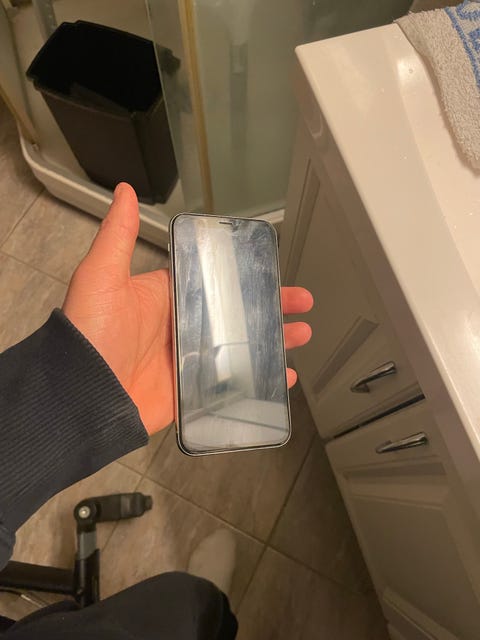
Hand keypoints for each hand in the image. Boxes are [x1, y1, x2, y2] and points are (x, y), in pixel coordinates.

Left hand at [63, 183, 312, 434]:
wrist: (79, 395)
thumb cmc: (90, 333)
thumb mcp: (102, 277)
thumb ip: (119, 236)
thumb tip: (125, 190)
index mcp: (168, 297)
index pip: (217, 282)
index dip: (249, 276)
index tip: (277, 271)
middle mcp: (183, 327)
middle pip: (238, 315)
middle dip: (272, 308)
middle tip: (303, 305)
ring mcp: (191, 361)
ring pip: (243, 348)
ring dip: (273, 341)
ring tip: (302, 335)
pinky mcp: (193, 392)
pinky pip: (234, 386)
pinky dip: (260, 382)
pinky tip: (284, 376)